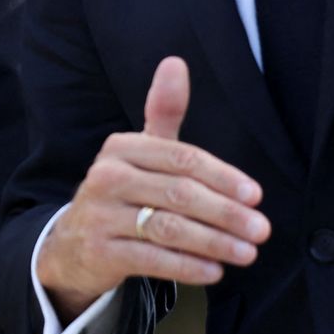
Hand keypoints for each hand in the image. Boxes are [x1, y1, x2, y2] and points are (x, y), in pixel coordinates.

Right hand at [35, 57, 269, 321]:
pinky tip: (214, 271)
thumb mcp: (140, 152)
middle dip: (226, 213)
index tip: (255, 195)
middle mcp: (107, 177)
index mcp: (122, 147)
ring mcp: (100, 215)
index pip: (183, 159)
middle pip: (179, 194)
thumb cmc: (122, 191)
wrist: (72, 243)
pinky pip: (152, 260)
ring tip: (246, 253)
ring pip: (169, 229)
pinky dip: (187, 267)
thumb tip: (175, 62)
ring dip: (214, 242)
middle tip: (261, 230)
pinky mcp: (99, 251)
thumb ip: (163, 112)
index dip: (223, 177)